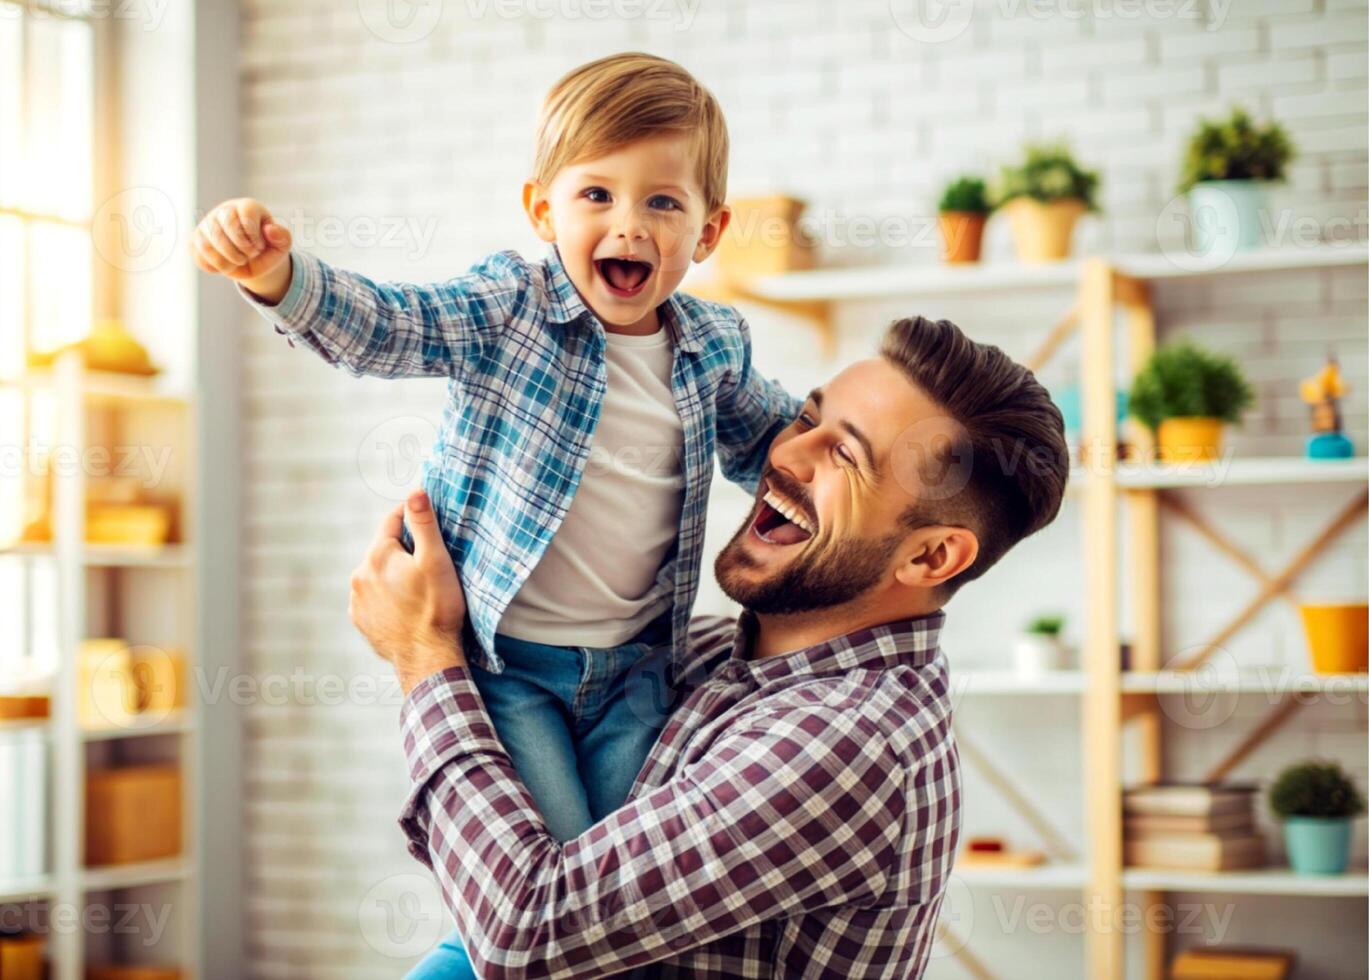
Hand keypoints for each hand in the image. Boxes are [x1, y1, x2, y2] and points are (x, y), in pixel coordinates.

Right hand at [189, 197, 293, 301]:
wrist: (252, 261)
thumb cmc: (267, 249)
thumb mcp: (282, 245)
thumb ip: (283, 237)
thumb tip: (270, 230)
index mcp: (247, 207)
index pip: (246, 211)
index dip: (253, 234)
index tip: (259, 246)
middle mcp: (224, 211)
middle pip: (224, 224)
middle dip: (240, 247)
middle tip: (249, 256)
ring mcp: (207, 224)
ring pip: (207, 242)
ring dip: (227, 260)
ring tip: (239, 261)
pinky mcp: (196, 239)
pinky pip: (198, 254)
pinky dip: (214, 266)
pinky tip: (226, 265)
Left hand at [349, 490, 467, 693]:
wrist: (427, 658)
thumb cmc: (437, 608)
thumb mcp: (436, 561)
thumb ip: (424, 524)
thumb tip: (415, 491)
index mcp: (377, 555)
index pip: (392, 520)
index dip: (411, 515)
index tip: (426, 516)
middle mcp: (359, 574)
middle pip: (383, 548)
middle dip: (403, 548)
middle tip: (428, 558)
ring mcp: (356, 599)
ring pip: (376, 573)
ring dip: (392, 573)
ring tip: (418, 585)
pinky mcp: (360, 619)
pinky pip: (372, 597)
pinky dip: (386, 595)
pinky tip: (405, 605)